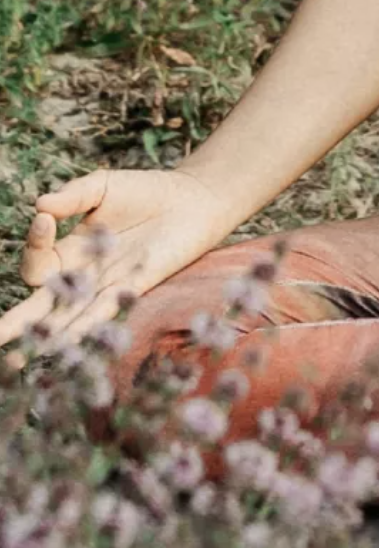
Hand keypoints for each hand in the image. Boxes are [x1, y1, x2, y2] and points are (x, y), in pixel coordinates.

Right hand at [0, 166, 233, 365]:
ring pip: (68, 317)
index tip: (45, 219)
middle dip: (16, 322)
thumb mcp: (103, 186)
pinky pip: (103, 312)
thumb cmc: (146, 191)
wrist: (193, 199)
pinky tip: (66, 343)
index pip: (38, 260)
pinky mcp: (133, 288)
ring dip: (45, 338)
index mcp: (70, 250)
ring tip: (16, 361)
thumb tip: (40, 205)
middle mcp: (84, 275)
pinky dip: (84, 328)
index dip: (35, 242)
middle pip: (42, 304)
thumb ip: (73, 195)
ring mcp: (107, 285)